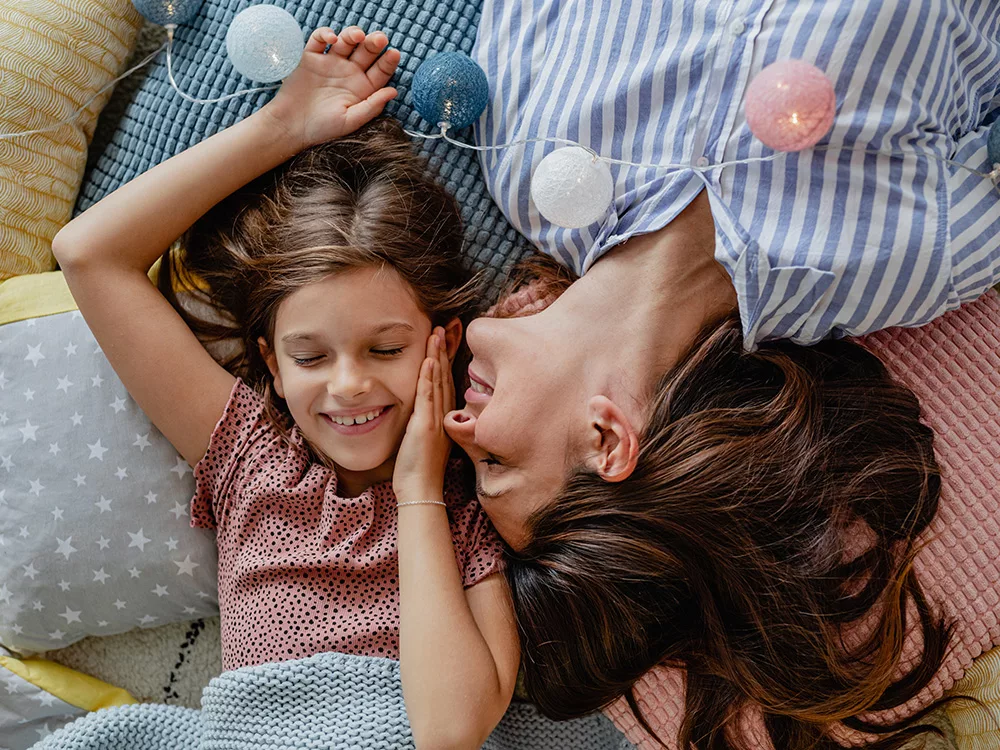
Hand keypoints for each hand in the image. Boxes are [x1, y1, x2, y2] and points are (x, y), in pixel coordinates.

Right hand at [259, 26, 400, 150]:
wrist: (292, 127)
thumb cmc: (323, 128)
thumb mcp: (351, 121)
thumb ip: (372, 106)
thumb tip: (393, 91)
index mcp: (363, 87)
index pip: (380, 70)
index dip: (388, 61)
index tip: (394, 54)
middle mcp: (349, 72)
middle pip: (366, 51)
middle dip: (374, 43)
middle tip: (380, 39)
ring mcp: (331, 63)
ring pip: (346, 41)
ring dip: (353, 34)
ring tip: (357, 36)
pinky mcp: (311, 58)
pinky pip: (319, 40)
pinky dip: (325, 34)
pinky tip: (332, 38)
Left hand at [393, 328, 455, 502]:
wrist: (421, 490)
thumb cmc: (419, 469)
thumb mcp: (425, 439)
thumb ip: (425, 420)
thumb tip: (420, 408)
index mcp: (445, 416)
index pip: (447, 380)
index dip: (447, 357)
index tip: (447, 337)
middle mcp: (444, 414)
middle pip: (446, 374)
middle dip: (446, 349)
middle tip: (448, 325)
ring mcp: (436, 419)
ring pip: (438, 381)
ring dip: (437, 356)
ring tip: (437, 333)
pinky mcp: (425, 426)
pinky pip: (427, 396)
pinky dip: (428, 377)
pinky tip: (428, 360)